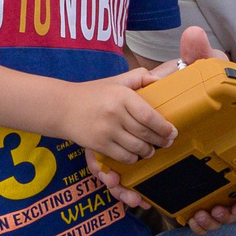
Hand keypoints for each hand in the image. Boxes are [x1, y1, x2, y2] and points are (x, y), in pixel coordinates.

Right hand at [56, 75, 174, 163]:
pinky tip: (135, 154)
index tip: (172, 131)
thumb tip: (159, 80)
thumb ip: (138, 77)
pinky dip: (133, 158)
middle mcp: (114, 113)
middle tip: (167, 142)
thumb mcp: (115, 81)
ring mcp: (106, 130)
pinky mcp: (99, 144)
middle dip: (161, 141)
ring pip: (137, 147)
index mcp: (121, 96)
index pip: (149, 115)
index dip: (164, 127)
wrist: (62, 107)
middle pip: (145, 133)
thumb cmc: (93, 93)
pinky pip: (123, 156)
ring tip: (151, 149)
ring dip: (148, 151)